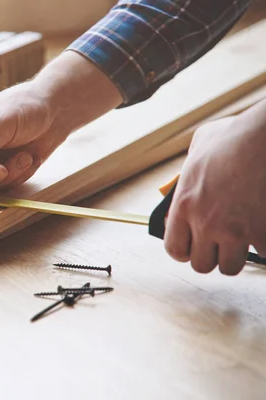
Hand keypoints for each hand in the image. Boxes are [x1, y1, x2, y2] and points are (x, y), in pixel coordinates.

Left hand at [164, 99, 265, 274]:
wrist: (265, 138)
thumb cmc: (235, 138)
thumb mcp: (198, 149)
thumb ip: (190, 172)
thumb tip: (185, 181)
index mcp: (185, 204)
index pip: (174, 249)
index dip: (183, 251)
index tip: (191, 247)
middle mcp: (207, 223)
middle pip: (202, 265)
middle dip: (210, 255)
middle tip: (218, 242)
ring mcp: (236, 231)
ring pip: (231, 266)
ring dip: (236, 254)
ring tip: (241, 237)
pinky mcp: (263, 233)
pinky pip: (262, 253)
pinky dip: (262, 244)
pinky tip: (261, 227)